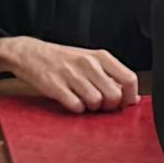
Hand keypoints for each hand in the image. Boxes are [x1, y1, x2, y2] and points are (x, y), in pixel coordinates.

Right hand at [0, 38, 143, 111]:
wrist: (29, 53)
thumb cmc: (63, 59)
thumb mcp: (90, 61)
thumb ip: (111, 77)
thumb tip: (133, 99)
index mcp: (100, 56)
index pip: (129, 79)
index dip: (128, 97)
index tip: (122, 103)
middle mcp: (88, 63)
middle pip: (114, 96)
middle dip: (109, 106)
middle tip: (99, 105)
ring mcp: (71, 74)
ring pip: (96, 102)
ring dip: (91, 108)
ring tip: (83, 102)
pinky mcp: (56, 86)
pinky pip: (76, 106)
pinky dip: (76, 109)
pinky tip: (71, 102)